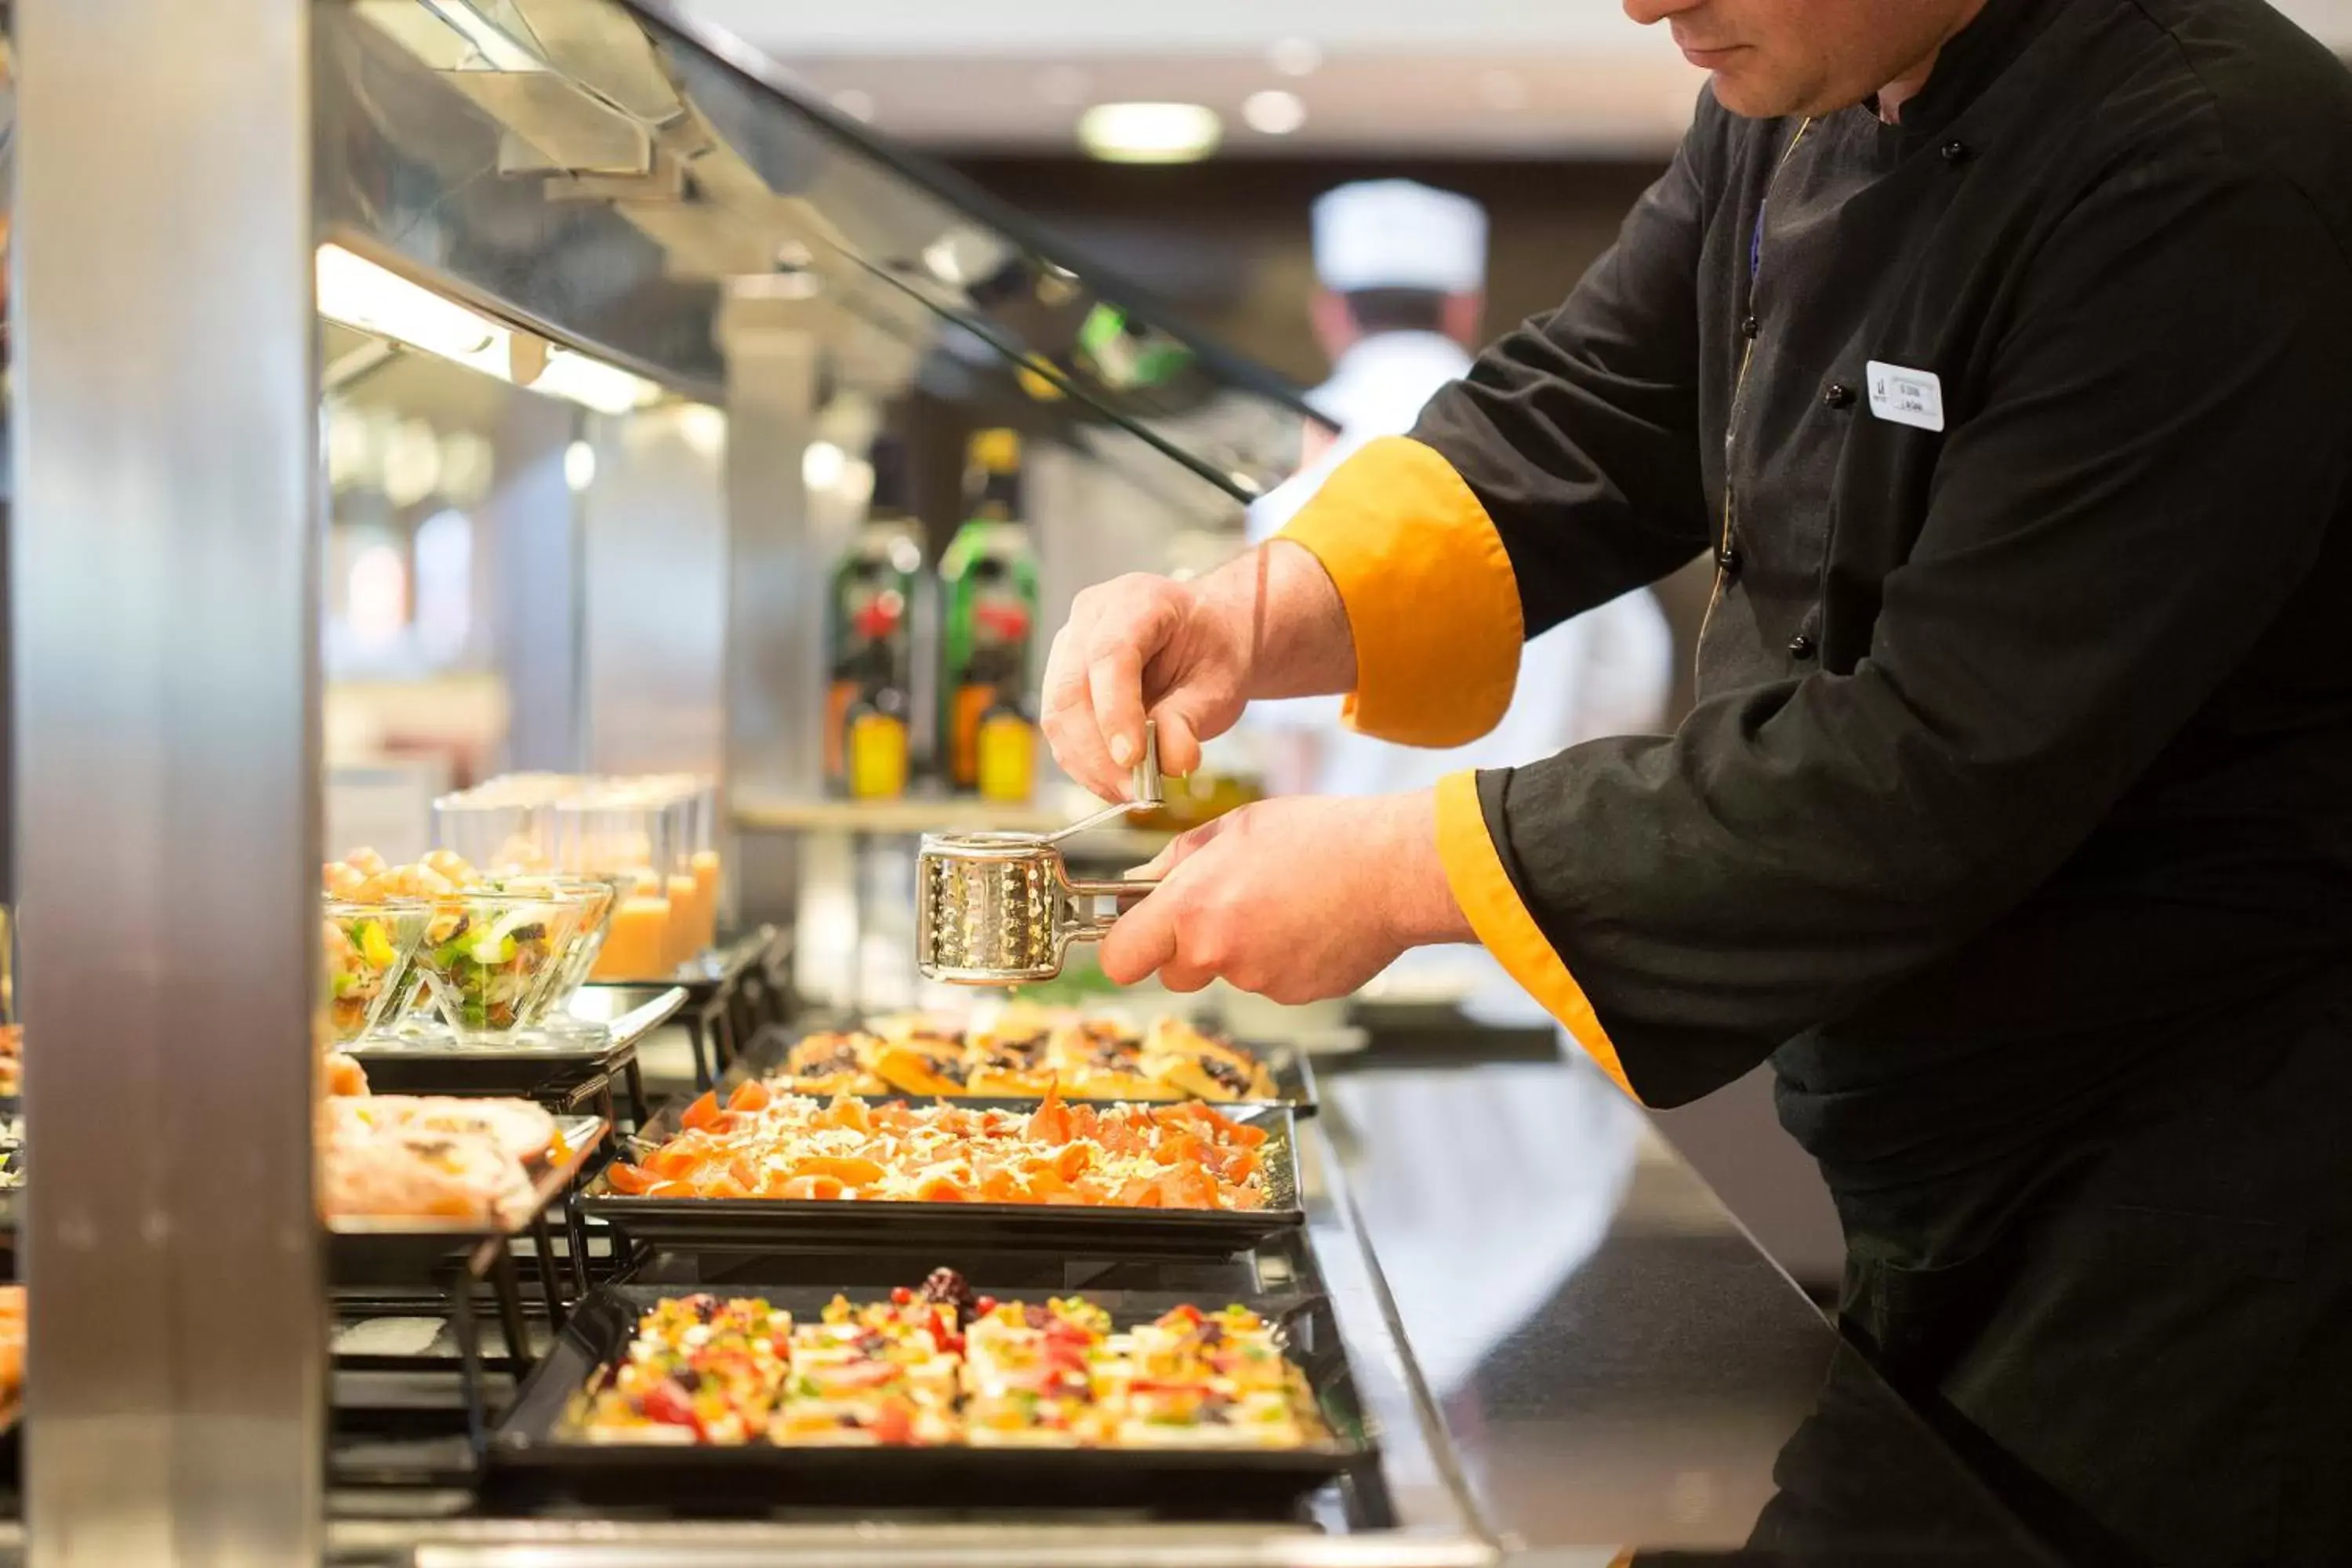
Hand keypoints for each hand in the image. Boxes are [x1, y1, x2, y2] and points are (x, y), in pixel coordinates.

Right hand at [1042, 571, 1249, 801]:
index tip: (1133, 759)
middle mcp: (1090, 617)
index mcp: (1135, 600)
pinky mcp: (1062, 680)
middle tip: (1135, 792)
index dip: (1116, 711)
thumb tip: (1172, 761)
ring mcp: (1069, 647)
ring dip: (1089, 765)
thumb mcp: (1220, 682)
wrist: (1206, 639)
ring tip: (1130, 793)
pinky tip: (1115, 783)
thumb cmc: (1214, 651)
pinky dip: (1085, 764)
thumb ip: (1191, 719)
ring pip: (1057, 715)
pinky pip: (1061, 729)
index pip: (1110, 655)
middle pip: (1071, 690)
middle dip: (1098, 752)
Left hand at [1100, 791, 1474, 1001]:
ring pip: (1228, 974)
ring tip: (1285, 905)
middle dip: (1190, 948)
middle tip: (1228, 907)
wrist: (1393, 868)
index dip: (1124, 949)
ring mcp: (1258, 981)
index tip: (1133, 937)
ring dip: (1243, 950)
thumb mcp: (1236, 827)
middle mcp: (1217, 952)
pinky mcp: (1295, 996)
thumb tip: (1140, 882)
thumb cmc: (1318, 837)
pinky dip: (1282, 961)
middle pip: (1174, 973)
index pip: (1120, 959)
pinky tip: (1310, 924)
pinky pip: (1271, 983)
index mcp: (1191, 907)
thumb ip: (1179, 860)